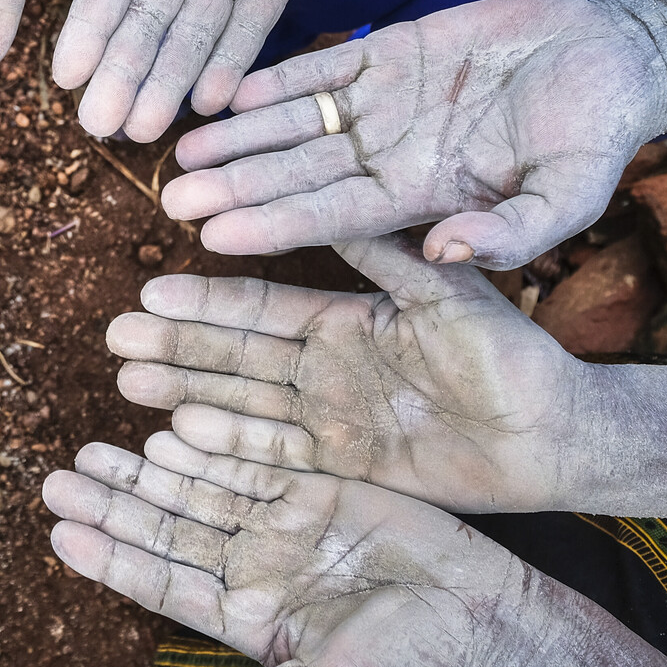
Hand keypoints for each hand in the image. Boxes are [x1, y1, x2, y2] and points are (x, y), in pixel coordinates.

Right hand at [34, 0, 391, 140]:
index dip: (90, 25)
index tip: (64, 73)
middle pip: (148, 19)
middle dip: (124, 71)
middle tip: (99, 125)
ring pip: (195, 32)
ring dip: (169, 80)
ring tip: (145, 130)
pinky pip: (255, 25)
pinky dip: (235, 61)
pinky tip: (211, 101)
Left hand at [48, 433, 666, 666]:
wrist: (486, 620)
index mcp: (248, 619)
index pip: (162, 584)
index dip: (111, 558)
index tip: (60, 533)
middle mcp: (258, 570)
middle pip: (169, 530)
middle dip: (115, 503)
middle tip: (57, 476)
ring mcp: (287, 527)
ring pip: (202, 491)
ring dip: (150, 471)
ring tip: (95, 448)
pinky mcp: (322, 489)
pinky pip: (256, 459)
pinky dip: (216, 445)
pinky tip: (171, 427)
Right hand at [107, 235, 603, 512]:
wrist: (554, 434)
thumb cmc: (513, 356)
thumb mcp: (449, 294)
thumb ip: (390, 255)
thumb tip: (337, 204)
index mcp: (350, 318)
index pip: (263, 305)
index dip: (207, 299)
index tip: (151, 287)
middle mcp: (330, 365)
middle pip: (237, 352)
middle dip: (175, 343)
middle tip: (112, 333)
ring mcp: (333, 415)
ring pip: (243, 399)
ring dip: (185, 389)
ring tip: (126, 378)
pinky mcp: (346, 463)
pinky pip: (276, 451)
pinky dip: (228, 442)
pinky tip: (176, 433)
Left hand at [162, 0, 666, 266]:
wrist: (615, 59)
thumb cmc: (597, 137)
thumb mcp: (569, 194)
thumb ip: (511, 229)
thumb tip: (447, 252)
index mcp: (424, 195)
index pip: (334, 218)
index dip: (274, 225)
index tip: (216, 237)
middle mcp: (392, 154)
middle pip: (299, 175)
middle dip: (237, 187)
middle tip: (171, 202)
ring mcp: (387, 102)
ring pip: (298, 122)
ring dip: (242, 136)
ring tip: (184, 150)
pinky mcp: (393, 49)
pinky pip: (325, 65)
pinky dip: (280, 76)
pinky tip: (231, 89)